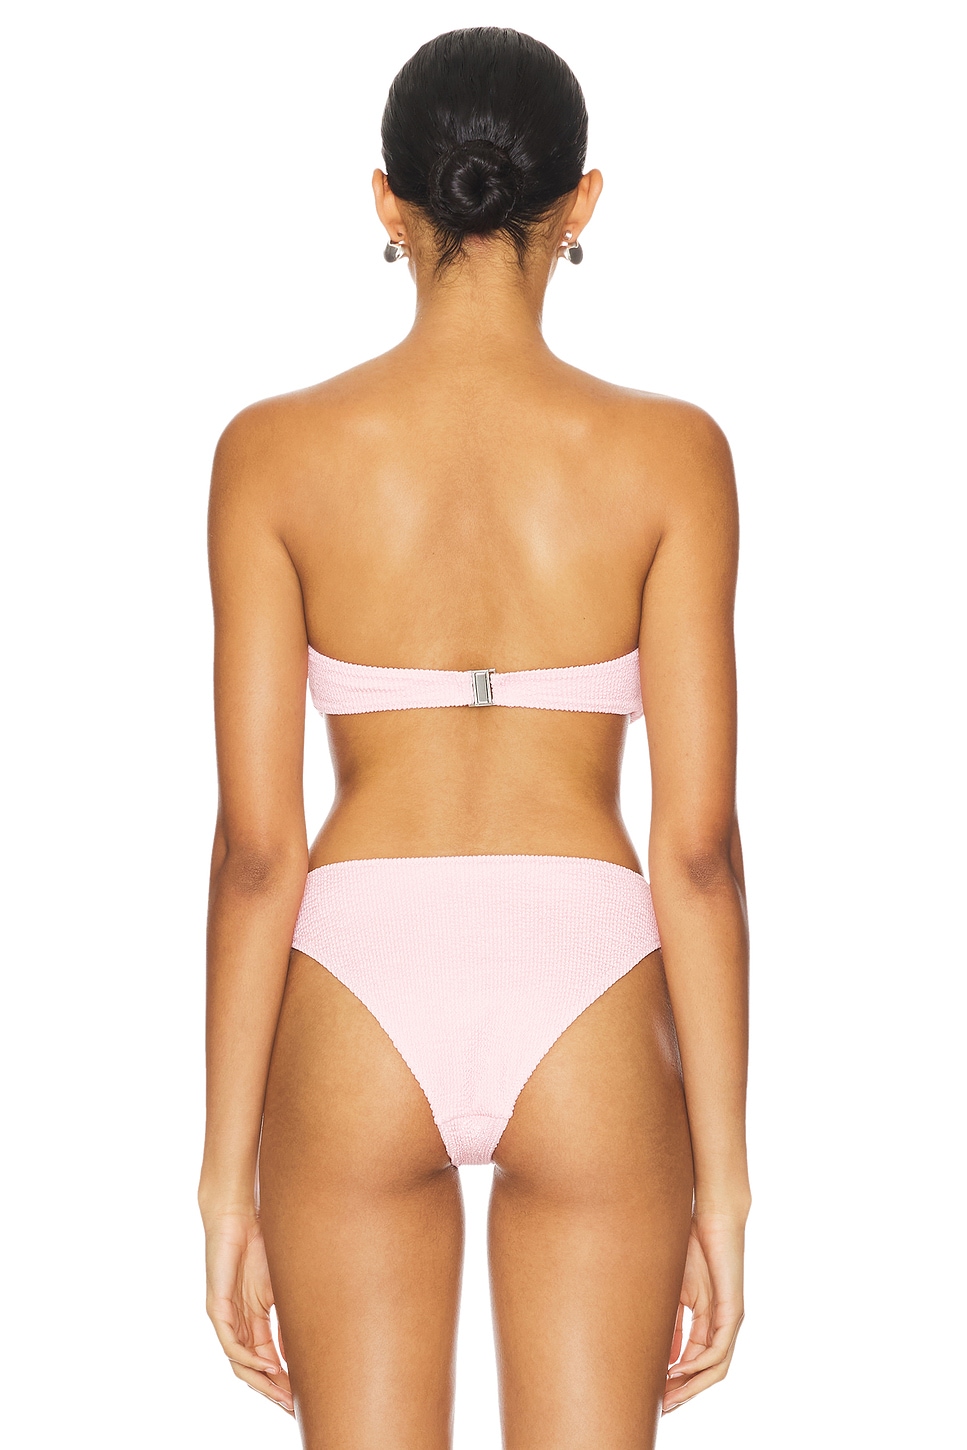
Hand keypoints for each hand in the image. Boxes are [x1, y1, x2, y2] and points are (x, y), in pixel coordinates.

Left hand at [204, 1210, 293, 1414]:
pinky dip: (248, 1358)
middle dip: (273, 1390)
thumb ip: (286, 1317)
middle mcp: (236, 1325)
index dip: (282, 1380)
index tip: (300, 1398)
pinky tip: (266, 1365)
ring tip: (282, 1395)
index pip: (266, 1360)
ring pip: (240, 1363)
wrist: (238, 1216)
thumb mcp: (279, 1287)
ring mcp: (225, 1318)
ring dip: (261, 1381)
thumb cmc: (260, 1245)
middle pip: (253, 1369)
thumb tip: (299, 1348)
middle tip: (292, 1408)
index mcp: (253, 1321)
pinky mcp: (217, 1308)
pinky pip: (230, 1344)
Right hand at [663, 1208, 746, 1413]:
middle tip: (662, 1409)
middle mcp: (723, 1325)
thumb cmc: (691, 1245)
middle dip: (684, 1392)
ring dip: (692, 1385)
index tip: (655, 1396)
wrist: (712, 1218)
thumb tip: (658, 1351)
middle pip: (706, 1372)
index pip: (693, 1361)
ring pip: (716, 1367)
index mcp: (708, 1320)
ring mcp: (730, 1319)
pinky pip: (719, 1348)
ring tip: (670, 1398)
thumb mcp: (674, 1290)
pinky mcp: (732, 1310)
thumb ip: (670, 1320)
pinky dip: (700, 1363)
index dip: (676, 1381)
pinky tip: (681, 1370)